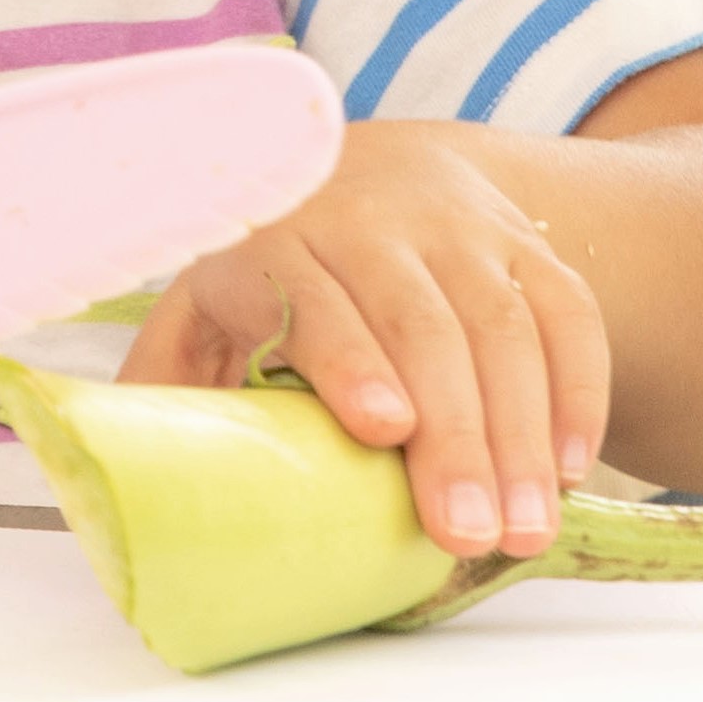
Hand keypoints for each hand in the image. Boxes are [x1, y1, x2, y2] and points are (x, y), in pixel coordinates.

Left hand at [124, 120, 602, 560]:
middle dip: (454, 433)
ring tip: (525, 529)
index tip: (382, 429)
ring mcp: (462, 228)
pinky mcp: (528, 243)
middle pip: (424, 324)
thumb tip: (122, 473)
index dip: (352, 359)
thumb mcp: (208, 305)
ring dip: (524, 433)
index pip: (320, 297)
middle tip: (466, 533)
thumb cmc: (274, 272)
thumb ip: (173, 379)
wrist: (384, 167)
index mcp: (279, 239)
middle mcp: (376, 221)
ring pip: (504, 324)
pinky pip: (569, 311)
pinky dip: (580, 389)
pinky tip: (574, 468)